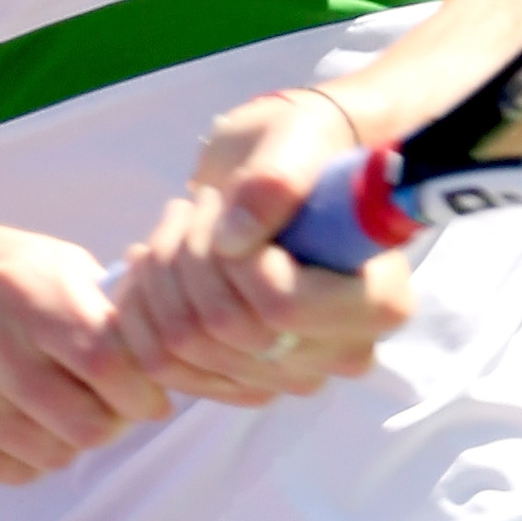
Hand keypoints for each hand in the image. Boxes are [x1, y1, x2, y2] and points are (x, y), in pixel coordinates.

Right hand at [0, 217, 171, 483]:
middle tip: (100, 407)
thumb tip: (150, 340)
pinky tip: (0, 419)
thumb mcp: (14, 251)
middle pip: (86, 422)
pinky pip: (3, 471)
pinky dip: (19, 455)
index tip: (146, 393)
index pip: (111, 359)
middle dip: (107, 422)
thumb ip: (79, 291)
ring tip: (44, 408)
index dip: (141, 387)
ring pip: (48, 454)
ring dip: (62, 440)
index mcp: (19, 285)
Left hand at [113, 89, 413, 405]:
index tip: (226, 206)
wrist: (282, 171)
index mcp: (379, 300)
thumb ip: (276, 180)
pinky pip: (164, 365)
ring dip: (162, 273)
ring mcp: (290, 374)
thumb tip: (233, 238)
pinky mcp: (241, 380)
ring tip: (176, 222)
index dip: (237, 261)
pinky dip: (142, 308)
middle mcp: (341, 353)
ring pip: (188, 346)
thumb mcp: (298, 140)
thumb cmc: (304, 148)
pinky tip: (153, 262)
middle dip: (191, 255)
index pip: (282, 307)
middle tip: (195, 204)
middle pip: (228, 329)